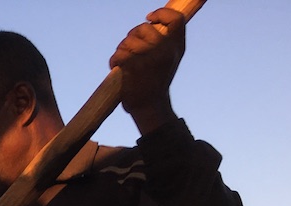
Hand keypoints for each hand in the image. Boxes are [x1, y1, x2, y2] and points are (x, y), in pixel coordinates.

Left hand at [110, 7, 185, 133]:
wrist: (151, 107)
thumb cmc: (157, 83)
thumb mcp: (170, 60)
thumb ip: (165, 42)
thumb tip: (150, 23)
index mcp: (177, 47)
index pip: (176, 19)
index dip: (161, 13)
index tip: (149, 17)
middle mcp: (165, 50)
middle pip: (144, 28)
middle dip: (132, 35)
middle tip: (129, 47)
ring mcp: (149, 56)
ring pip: (127, 41)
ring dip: (121, 50)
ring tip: (124, 61)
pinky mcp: (133, 65)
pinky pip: (118, 55)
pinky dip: (114, 61)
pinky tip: (117, 68)